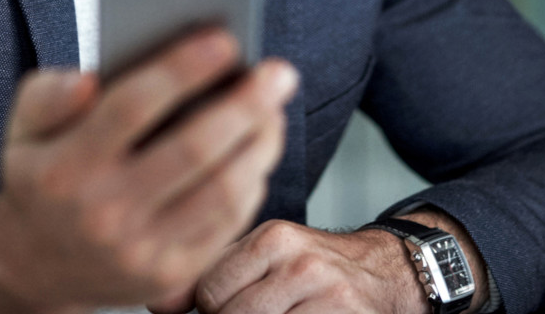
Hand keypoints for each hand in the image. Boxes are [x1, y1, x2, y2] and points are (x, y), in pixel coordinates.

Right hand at [0, 29, 298, 313]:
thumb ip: (48, 95)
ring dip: (260, 143)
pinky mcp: (169, 276)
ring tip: (275, 108)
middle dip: (246, 105)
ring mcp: (139, 251)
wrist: (35, 267)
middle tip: (277, 72)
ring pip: (221, 190)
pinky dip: (252, 182)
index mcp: (65, 168)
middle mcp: (103, 213)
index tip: (225, 39)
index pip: (132, 107)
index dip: (184, 69)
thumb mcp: (23, 130)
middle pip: (192, 149)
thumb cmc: (42, 179)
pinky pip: (227, 225)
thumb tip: (88, 79)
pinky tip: (259, 151)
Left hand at [159, 220, 422, 313]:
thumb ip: (213, 273)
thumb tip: (158, 302)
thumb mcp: (267, 256)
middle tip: (256, 310)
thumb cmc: (314, 270)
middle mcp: (300, 262)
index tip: (221, 308)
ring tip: (275, 312)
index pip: (208, 290)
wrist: (387, 275)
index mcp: (274, 238)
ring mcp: (325, 296)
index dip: (208, 310)